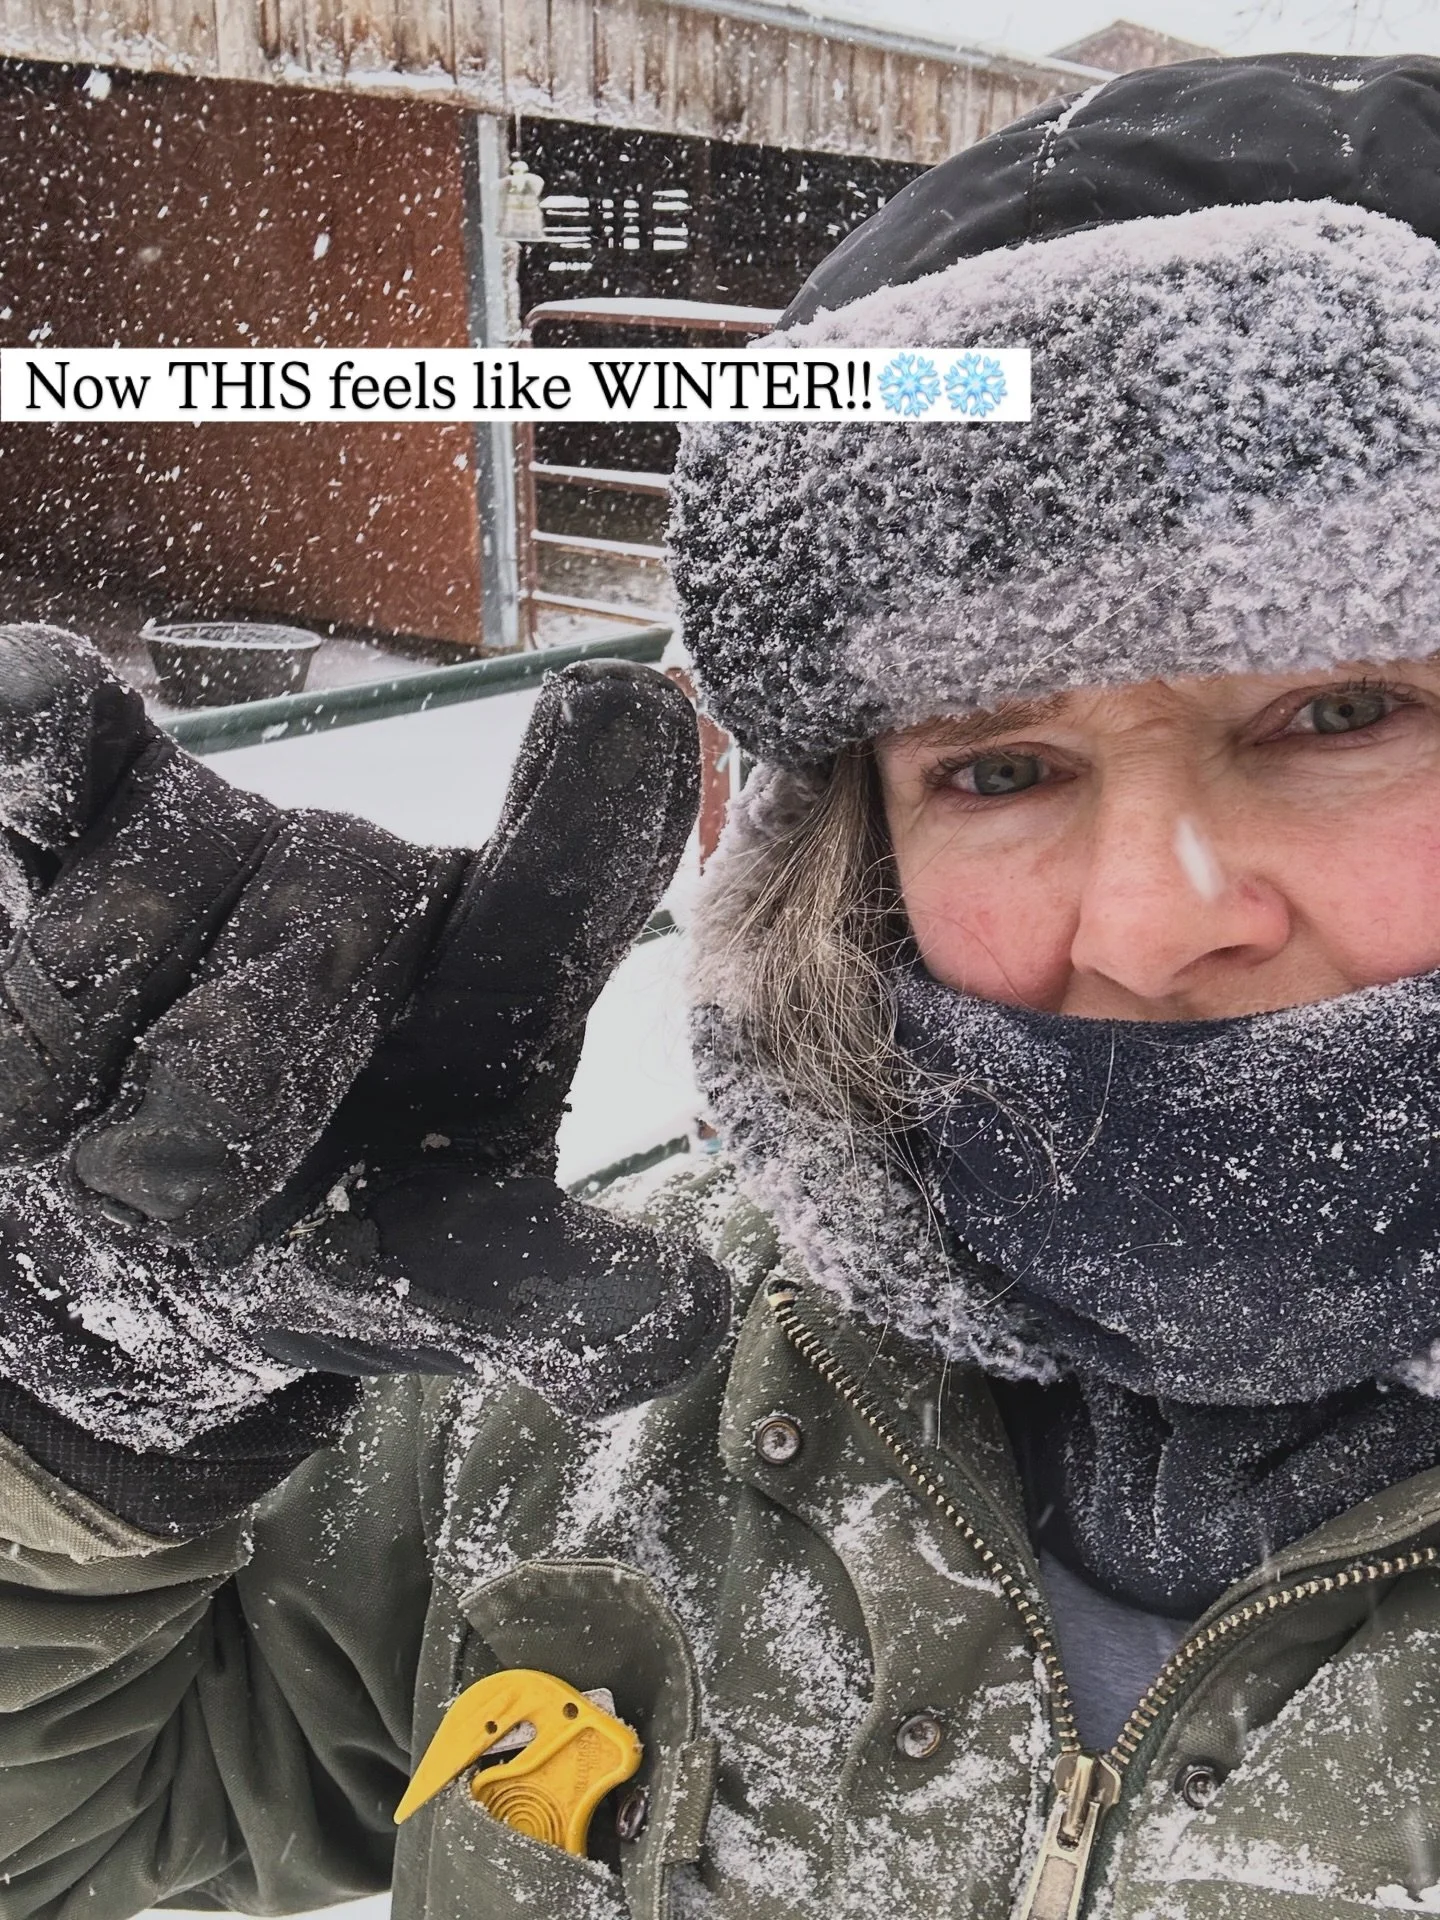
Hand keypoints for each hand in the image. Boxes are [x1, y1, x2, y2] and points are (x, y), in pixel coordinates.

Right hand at [0, 625, 726, 1449]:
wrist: (122, 1235)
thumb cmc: (324, 1239)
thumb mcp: (441, 1282)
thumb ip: (557, 1302)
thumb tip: (690, 1320)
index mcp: (488, 987)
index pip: (562, 898)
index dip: (591, 812)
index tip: (626, 710)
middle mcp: (364, 889)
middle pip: (325, 921)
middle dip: (238, 1060)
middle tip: (173, 1201)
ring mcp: (219, 844)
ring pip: (155, 881)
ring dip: (74, 1030)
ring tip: (48, 1151)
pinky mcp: (81, 824)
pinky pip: (61, 755)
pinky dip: (39, 738)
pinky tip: (35, 723)